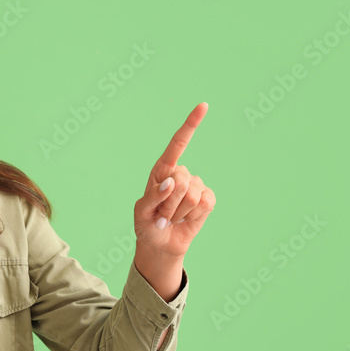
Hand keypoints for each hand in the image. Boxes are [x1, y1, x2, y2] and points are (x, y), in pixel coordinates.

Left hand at [134, 103, 215, 259]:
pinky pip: (205, 203)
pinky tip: (186, 219)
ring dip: (179, 212)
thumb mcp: (141, 213)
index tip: (204, 106)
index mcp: (162, 170)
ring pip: (192, 195)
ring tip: (172, 218)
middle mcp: (181, 173)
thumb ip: (152, 197)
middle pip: (181, 180)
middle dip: (169, 203)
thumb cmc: (147, 226)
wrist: (161, 244)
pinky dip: (193, 216)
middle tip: (162, 215)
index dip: (191, 125)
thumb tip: (170, 182)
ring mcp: (196, 185)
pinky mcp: (208, 200)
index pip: (178, 144)